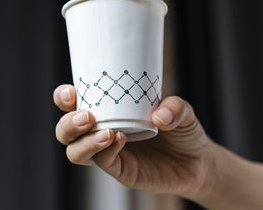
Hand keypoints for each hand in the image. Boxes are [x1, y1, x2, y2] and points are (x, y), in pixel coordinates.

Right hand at [53, 85, 215, 197]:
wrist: (198, 161)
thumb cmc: (183, 131)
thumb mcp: (183, 111)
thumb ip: (175, 107)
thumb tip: (159, 114)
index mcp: (111, 111)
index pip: (76, 103)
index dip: (65, 97)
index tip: (72, 92)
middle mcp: (104, 130)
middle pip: (67, 130)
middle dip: (68, 123)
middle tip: (87, 116)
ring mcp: (110, 152)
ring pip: (76, 150)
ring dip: (84, 141)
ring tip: (107, 132)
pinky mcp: (121, 170)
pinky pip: (103, 162)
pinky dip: (106, 151)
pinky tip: (120, 139)